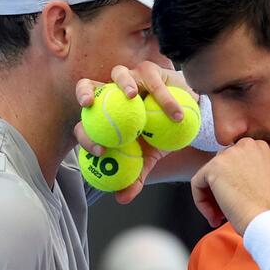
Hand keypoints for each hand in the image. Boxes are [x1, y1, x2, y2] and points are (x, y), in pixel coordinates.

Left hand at [75, 62, 197, 202]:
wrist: (186, 121)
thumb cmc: (160, 138)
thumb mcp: (148, 159)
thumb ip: (135, 175)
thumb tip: (122, 198)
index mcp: (104, 115)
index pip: (84, 122)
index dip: (84, 134)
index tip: (100, 150)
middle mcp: (111, 93)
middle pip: (88, 86)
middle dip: (83, 92)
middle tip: (89, 105)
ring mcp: (130, 78)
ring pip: (118, 72)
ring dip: (122, 82)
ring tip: (132, 96)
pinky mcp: (151, 71)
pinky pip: (154, 81)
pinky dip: (164, 97)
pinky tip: (175, 113)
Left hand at [189, 138, 269, 233]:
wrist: (268, 220)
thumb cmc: (267, 210)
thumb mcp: (259, 181)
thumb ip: (242, 172)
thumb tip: (221, 178)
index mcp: (259, 147)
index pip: (233, 161)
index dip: (231, 183)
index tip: (237, 201)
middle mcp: (246, 144)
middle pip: (219, 166)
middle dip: (218, 191)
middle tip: (224, 212)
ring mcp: (229, 153)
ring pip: (207, 175)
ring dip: (210, 198)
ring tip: (219, 217)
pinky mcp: (214, 166)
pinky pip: (197, 184)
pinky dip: (201, 203)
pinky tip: (215, 217)